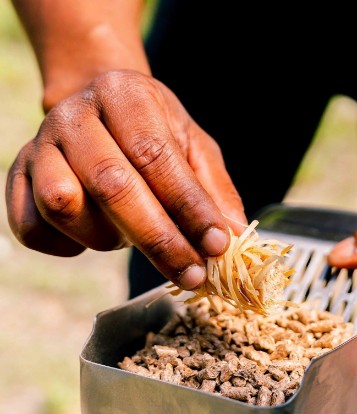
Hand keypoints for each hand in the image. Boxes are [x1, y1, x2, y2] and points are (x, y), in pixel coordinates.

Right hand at [5, 69, 246, 289]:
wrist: (99, 109)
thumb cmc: (154, 133)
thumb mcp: (193, 148)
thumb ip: (214, 190)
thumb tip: (236, 238)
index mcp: (125, 96)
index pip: (156, 157)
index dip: (189, 208)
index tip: (217, 246)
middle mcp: (74, 116)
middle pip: (112, 186)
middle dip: (159, 241)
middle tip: (193, 275)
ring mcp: (38, 146)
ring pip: (65, 208)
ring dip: (108, 239)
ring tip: (131, 236)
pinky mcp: (15, 178)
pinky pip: (31, 228)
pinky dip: (67, 247)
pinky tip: (93, 239)